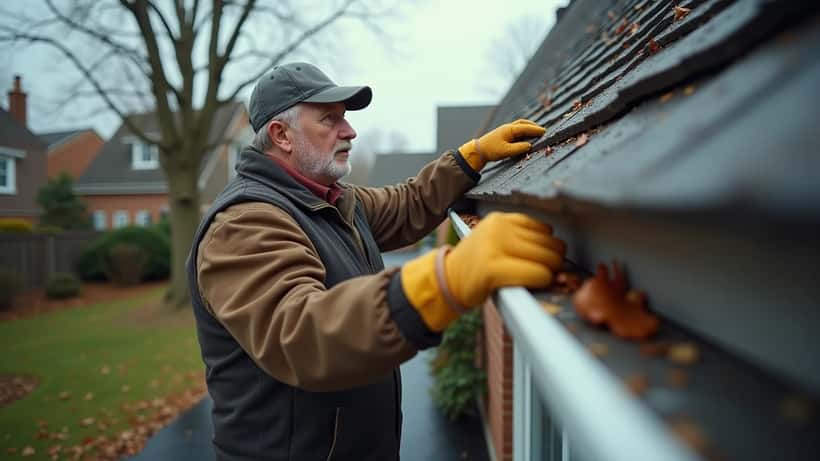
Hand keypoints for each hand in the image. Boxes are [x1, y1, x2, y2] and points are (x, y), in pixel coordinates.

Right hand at [400, 212, 564, 330]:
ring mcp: (494, 247)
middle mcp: (498, 228)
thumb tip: (559, 248)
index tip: (545, 258)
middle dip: (554, 261)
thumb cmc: (476, 266)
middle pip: (550, 243)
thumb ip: (521, 238)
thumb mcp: (495, 240)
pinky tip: (535, 284)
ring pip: (547, 259)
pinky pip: (536, 273)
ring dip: (550, 272)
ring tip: (539, 278)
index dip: (549, 246)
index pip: (544, 228)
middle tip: (547, 272)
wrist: (447, 281)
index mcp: (499, 219)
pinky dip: (542, 281)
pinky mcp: (493, 268)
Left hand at [458, 119, 545, 170]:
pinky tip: (526, 136)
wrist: (478, 150)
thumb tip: (529, 145)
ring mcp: (505, 130)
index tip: (544, 131)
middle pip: (523, 123)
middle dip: (533, 126)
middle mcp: (508, 128)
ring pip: (519, 126)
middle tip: (542, 131)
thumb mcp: (505, 151)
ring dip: (528, 127)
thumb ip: (518, 148)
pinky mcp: (504, 135)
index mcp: (509, 130)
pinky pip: (516, 130)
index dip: (535, 129)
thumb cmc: (491, 150)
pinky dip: (523, 131)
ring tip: (536, 132)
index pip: (525, 128)